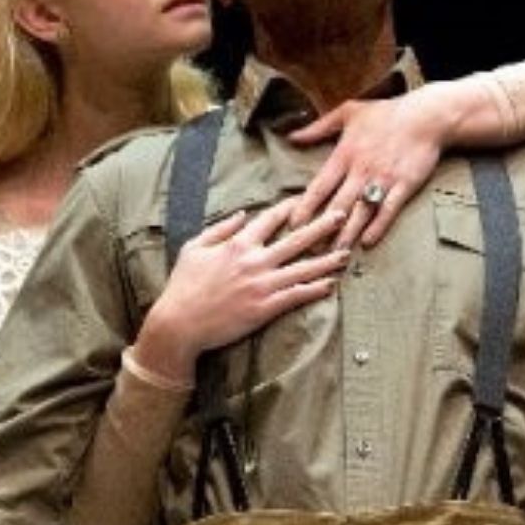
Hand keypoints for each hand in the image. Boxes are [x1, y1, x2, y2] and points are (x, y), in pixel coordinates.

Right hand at [135, 199, 348, 383]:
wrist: (179, 324)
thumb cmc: (182, 286)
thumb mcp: (194, 248)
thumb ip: (220, 229)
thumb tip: (242, 214)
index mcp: (237, 244)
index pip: (270, 219)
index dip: (290, 208)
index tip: (306, 200)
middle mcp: (254, 261)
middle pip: (296, 239)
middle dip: (322, 226)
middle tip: (341, 215)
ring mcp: (262, 285)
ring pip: (303, 268)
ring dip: (327, 260)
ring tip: (346, 253)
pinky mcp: (265, 308)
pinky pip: (297, 296)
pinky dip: (315, 289)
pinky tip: (331, 285)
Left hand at [286, 82, 464, 248]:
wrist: (426, 116)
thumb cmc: (386, 113)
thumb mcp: (348, 112)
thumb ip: (318, 126)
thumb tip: (292, 136)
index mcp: (344, 154)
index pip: (319, 186)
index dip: (305, 207)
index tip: (293, 224)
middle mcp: (361, 170)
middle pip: (337, 206)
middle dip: (323, 230)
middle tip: (310, 250)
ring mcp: (383, 179)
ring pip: (360, 212)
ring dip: (347, 234)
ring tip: (335, 254)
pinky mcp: (404, 185)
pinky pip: (388, 210)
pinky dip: (377, 227)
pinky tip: (367, 242)